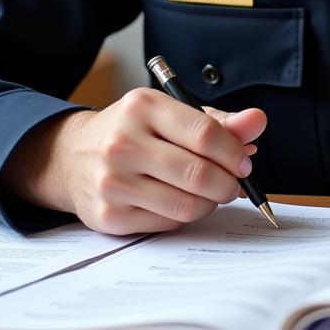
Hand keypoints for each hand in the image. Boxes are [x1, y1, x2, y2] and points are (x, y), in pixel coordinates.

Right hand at [2, 88, 266, 234]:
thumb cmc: (133, 131)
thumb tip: (257, 122)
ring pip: (187, 205)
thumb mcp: (171, 114)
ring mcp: (113, 181)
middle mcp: (123, 142)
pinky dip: (184, 216)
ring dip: (209, 203)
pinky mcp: (109, 215)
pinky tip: (179, 201)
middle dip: (229, 184)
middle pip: (198, 174)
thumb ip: (219, 121)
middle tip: (234, 184)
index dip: (235, 153)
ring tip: (209, 193)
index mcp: (143, 106)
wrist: (71, 156)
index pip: (205, 133)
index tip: (244, 161)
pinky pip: (167, 224)